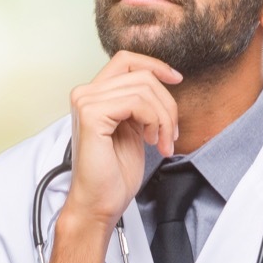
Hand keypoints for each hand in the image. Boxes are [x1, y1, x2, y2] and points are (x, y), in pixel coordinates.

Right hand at [63, 50, 182, 229]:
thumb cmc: (115, 172)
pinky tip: (150, 141)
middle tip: (171, 134)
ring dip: (164, 118)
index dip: (155, 65)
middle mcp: (86, 93)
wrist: (101, 202)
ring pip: (144, 89)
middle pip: (143, 76)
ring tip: (161, 142)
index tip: (177, 80)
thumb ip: (141, 103)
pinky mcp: (91, 114)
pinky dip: (154, 121)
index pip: (127, 60)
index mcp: (95, 95)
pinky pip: (138, 102)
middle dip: (167, 105)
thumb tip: (164, 80)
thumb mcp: (135, 127)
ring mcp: (86, 101)